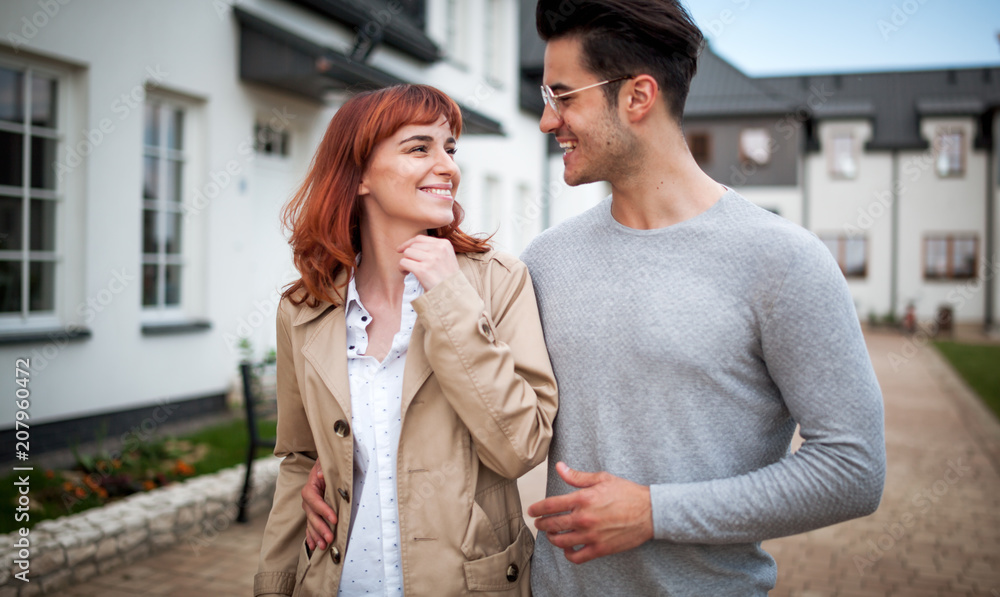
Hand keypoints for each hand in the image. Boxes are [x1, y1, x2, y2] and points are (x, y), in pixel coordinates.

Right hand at [302, 458, 336, 550]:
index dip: (323, 510)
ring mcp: (309, 508)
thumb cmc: (327, 465)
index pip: (314, 500)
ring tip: (324, 546)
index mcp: (310, 488)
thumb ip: (322, 468)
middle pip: (312, 515)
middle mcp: (308, 500)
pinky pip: (310, 526)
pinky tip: (313, 546)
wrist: (325, 468)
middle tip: (330, 538)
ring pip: (311, 523)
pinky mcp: (313, 513)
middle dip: (320, 528)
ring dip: (316, 535)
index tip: (334, 519)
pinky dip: (311, 536)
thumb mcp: (325, 463)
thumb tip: (320, 476)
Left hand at [397, 235, 459, 289]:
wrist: (454, 294)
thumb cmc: (448, 278)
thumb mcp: (447, 258)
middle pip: (412, 246)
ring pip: (407, 253)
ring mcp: (431, 259)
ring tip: (408, 270)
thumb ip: (434, 250)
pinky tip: (406, 273)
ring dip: (404, 262)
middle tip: (410, 265)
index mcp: (444, 244)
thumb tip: (411, 246)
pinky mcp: (423, 270)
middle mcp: (438, 249)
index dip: (408, 243)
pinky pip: (404, 263)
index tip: (401, 249)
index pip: (420, 238)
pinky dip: (401, 268)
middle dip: (408, 255)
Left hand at [527, 462, 653, 563]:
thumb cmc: (627, 493)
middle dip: (541, 524)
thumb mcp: (602, 478)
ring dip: (552, 539)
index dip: (537, 508)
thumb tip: (560, 467)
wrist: (650, 512)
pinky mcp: (600, 548)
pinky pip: (576, 557)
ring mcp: (591, 535)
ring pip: (561, 542)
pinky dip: (568, 554)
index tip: (532, 511)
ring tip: (552, 535)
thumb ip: (577, 476)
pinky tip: (567, 549)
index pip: (550, 505)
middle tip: (539, 523)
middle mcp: (584, 518)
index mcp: (583, 499)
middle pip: (552, 525)